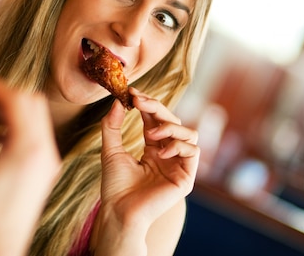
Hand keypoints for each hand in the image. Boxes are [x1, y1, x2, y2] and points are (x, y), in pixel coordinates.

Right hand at [0, 79, 60, 255]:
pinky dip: (16, 129)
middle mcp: (45, 152)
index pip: (18, 99)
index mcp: (28, 149)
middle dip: (6, 95)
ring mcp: (48, 163)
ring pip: (36, 118)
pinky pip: (35, 136)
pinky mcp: (44, 173)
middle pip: (33, 102)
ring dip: (11, 112)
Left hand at [94, 87, 198, 254]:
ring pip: (189, 133)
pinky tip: (161, 152)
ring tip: (151, 133)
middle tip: (140, 101)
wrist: (119, 211)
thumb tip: (117, 102)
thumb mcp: (110, 150)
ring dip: (170, 127)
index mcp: (152, 148)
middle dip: (157, 108)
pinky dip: (179, 146)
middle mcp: (168, 154)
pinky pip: (193, 152)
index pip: (155, 119)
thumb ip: (112, 126)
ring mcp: (178, 165)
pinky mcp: (186, 178)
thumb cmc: (114, 185)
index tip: (133, 92)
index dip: (147, 104)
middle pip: (173, 121)